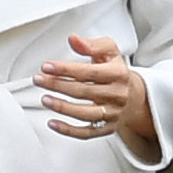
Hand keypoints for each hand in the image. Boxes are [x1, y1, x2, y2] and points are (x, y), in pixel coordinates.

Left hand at [39, 31, 155, 156]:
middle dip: (58, 85)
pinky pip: (87, 133)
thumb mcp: (109, 51)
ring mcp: (112, 113)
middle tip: (39, 79)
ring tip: (45, 99)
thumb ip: (91, 44)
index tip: (47, 66)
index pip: (88, 72)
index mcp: (117, 74)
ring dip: (62, 107)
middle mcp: (116, 95)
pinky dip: (68, 130)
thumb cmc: (116, 71)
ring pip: (85, 114)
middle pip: (84, 92)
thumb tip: (73, 39)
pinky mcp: (107, 128)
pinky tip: (53, 123)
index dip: (65, 70)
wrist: (133, 95)